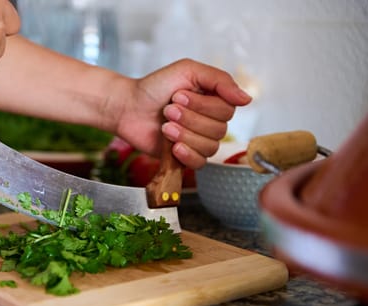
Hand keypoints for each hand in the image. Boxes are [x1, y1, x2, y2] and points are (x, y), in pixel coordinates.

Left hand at [114, 59, 251, 168]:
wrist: (128, 107)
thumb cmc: (155, 87)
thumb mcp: (188, 71)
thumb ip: (219, 80)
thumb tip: (247, 99)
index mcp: (214, 101)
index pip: (228, 110)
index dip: (203, 106)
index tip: (178, 95)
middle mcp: (210, 122)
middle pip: (219, 130)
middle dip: (189, 119)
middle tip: (168, 110)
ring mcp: (198, 140)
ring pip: (209, 146)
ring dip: (184, 134)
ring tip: (165, 125)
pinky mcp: (185, 157)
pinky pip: (200, 163)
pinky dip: (187, 154)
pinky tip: (173, 146)